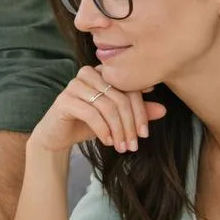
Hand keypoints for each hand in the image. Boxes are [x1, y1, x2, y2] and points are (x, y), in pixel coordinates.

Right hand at [28, 66, 166, 154]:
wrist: (57, 135)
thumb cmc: (87, 123)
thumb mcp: (116, 119)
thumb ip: (137, 112)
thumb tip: (163, 110)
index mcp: (103, 72)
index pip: (130, 87)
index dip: (141, 111)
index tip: (144, 133)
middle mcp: (88, 73)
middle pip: (120, 97)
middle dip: (130, 124)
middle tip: (134, 144)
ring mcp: (74, 85)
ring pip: (108, 107)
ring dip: (118, 130)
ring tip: (122, 147)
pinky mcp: (65, 100)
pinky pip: (92, 114)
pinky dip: (104, 131)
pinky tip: (108, 142)